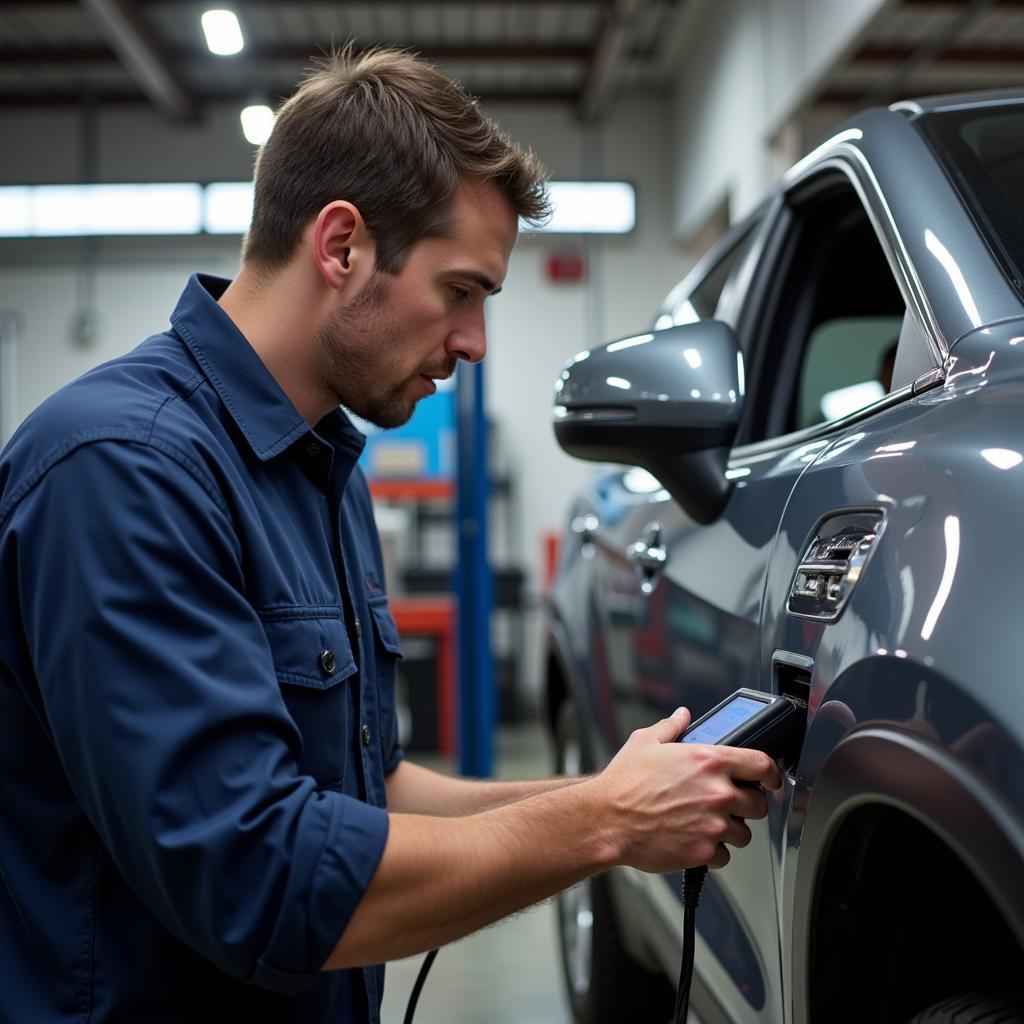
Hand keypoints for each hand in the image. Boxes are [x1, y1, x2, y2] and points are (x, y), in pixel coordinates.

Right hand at [585, 708, 781, 873]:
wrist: (607, 820)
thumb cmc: (623, 783)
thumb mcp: (645, 742)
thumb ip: (671, 727)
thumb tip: (683, 716)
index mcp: (708, 760)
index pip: (761, 764)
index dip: (770, 773)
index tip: (769, 779)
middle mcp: (717, 792)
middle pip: (759, 804)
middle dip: (746, 804)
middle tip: (727, 804)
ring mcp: (713, 824)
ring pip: (744, 833)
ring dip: (731, 830)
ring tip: (708, 824)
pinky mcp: (703, 851)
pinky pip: (724, 855)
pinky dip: (713, 851)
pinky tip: (696, 840)